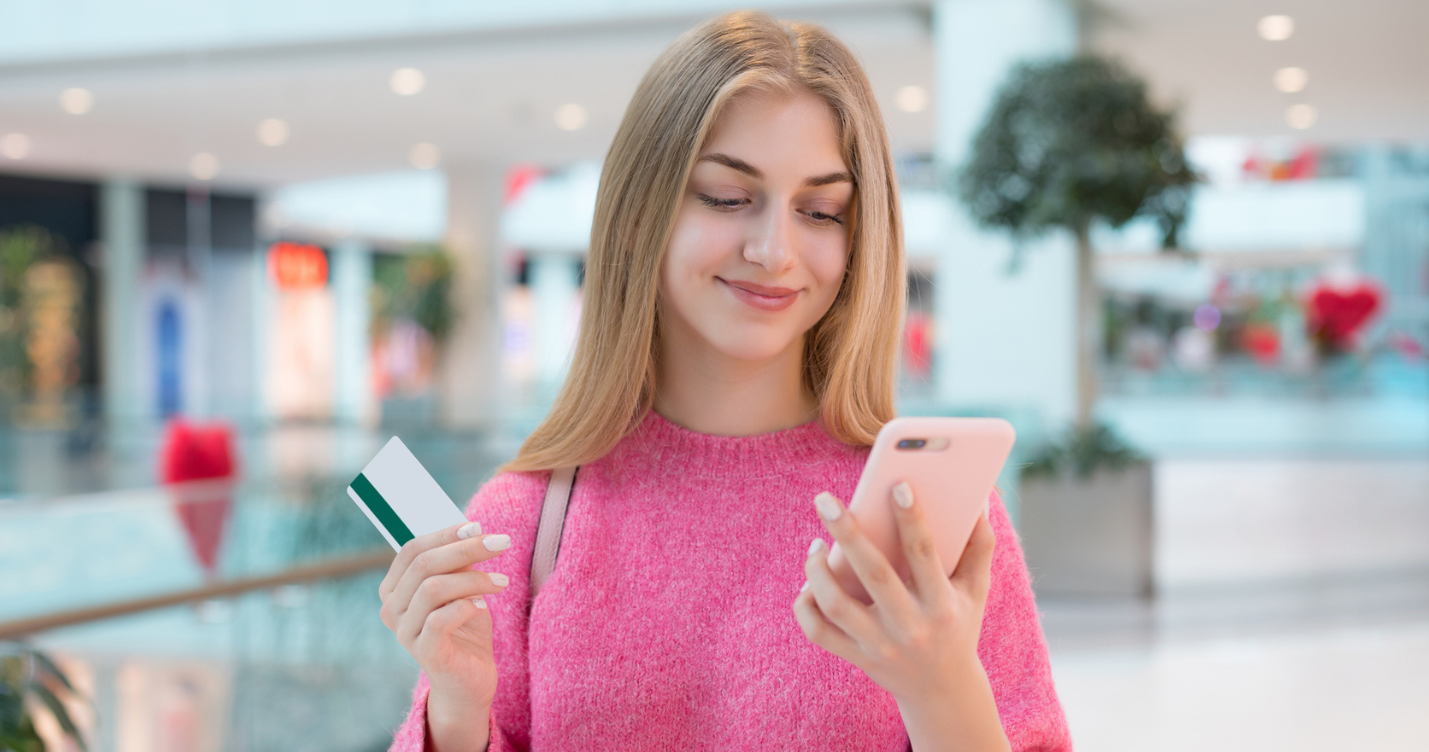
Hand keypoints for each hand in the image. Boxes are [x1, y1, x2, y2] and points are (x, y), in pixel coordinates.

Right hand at [378, 521, 511, 729]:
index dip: (445, 534)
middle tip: (502, 543)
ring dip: (474, 579)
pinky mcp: (424, 652)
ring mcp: (404, 633)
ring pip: (433, 588)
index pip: (412, 550)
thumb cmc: (465, 626)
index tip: (478, 527)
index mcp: (394, 588)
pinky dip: (467, 606)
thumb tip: (471, 529)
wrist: (470, 677)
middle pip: (424, 565)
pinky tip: (484, 608)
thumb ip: (458, 561)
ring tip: (501, 583)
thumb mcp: (461, 586)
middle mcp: (391, 609)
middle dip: (467, 549)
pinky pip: (441, 619)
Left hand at [793, 483, 1006, 750]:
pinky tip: (808, 581)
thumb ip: (980, 545)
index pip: (924, 555)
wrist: (943, 691)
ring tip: (815, 544)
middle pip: (873, 574)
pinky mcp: (857, 658)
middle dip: (847, 533)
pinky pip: (819, 632)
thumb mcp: (976, 590)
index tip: (897, 485)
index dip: (912, 519)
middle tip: (824, 499)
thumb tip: (977, 499)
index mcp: (942, 604)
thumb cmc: (958, 624)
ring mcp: (879, 645)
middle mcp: (910, 626)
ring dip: (818, 571)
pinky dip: (805, 606)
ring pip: (837, 606)